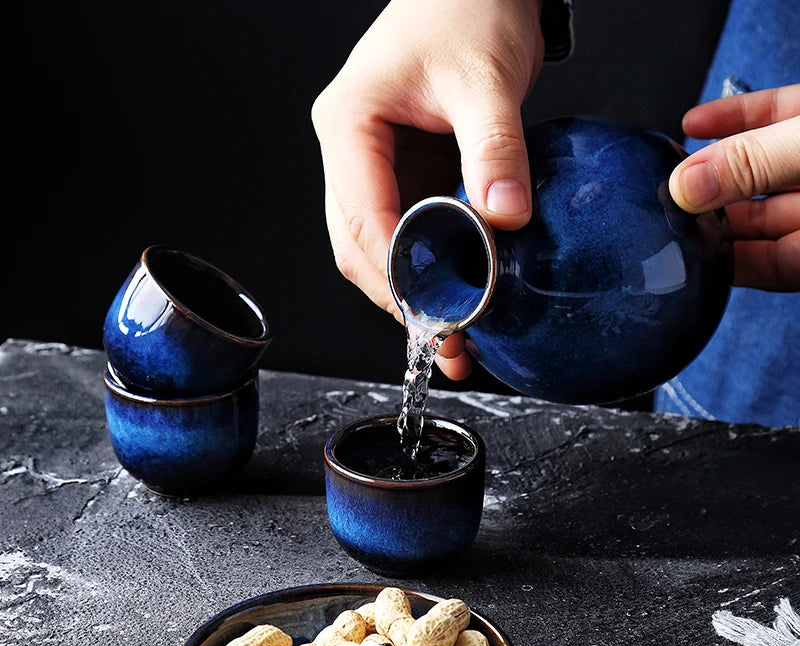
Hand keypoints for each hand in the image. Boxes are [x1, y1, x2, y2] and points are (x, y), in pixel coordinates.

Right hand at [312, 0, 544, 378]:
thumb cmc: (466, 7)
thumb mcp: (485, 79)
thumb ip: (495, 150)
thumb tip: (503, 217)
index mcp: (349, 124)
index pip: (360, 214)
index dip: (393, 270)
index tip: (431, 311)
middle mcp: (350, 152)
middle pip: (357, 243)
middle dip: (399, 297)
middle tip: (444, 340)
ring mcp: (373, 167)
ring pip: (376, 246)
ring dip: (412, 292)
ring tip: (453, 335)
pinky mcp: (403, 175)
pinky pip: (407, 232)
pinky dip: (429, 267)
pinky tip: (457, 293)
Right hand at [669, 84, 799, 290]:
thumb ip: (753, 161)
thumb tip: (685, 184)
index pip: (773, 116)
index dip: (729, 117)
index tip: (689, 123)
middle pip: (751, 178)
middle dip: (707, 185)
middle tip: (666, 193)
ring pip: (751, 226)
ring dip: (710, 229)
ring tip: (672, 228)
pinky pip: (763, 267)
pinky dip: (729, 266)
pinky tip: (702, 261)